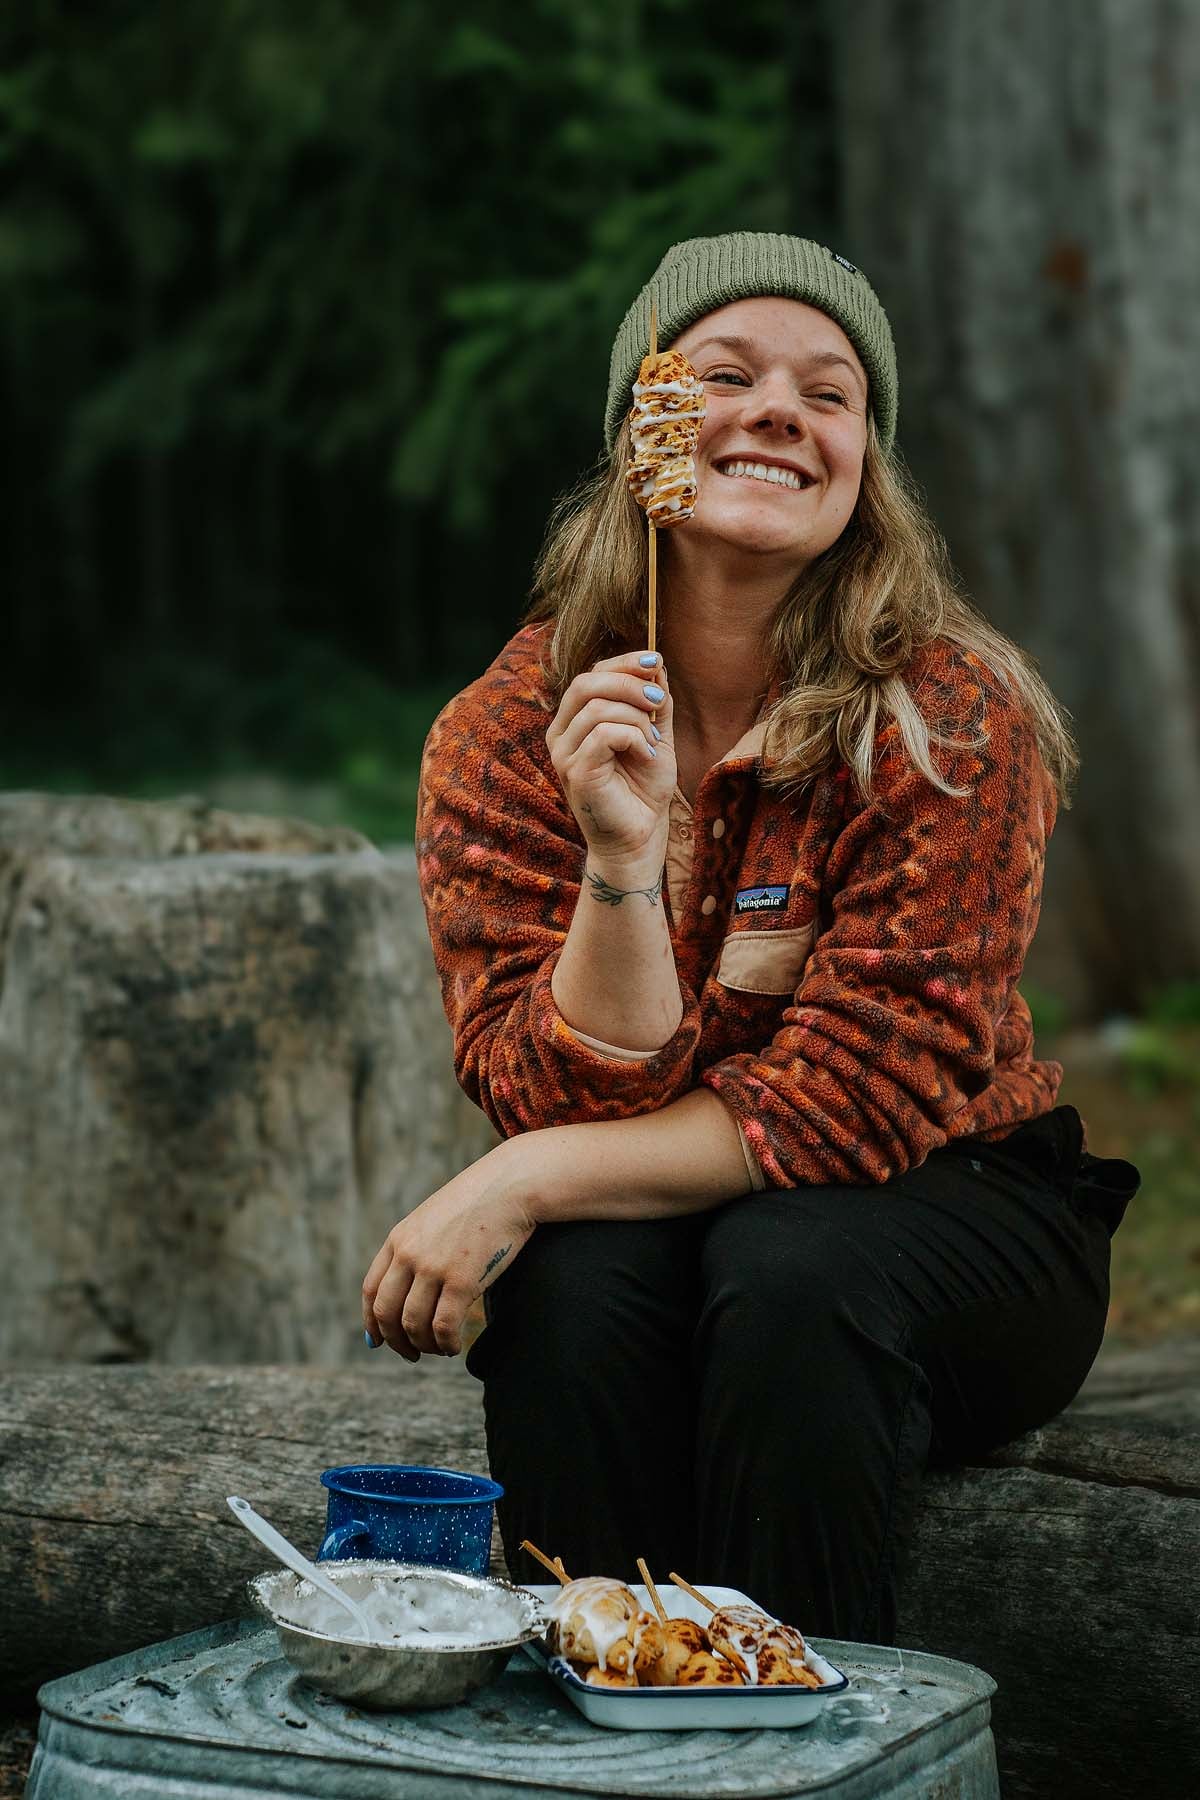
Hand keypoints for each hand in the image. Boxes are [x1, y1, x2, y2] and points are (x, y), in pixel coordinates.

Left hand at [362, 1138, 537, 1359]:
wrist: (510, 1185)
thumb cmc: (479, 1202)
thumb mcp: (435, 1218)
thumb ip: (418, 1247)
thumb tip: (412, 1285)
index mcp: (399, 1238)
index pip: (371, 1291)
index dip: (372, 1322)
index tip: (380, 1341)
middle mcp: (409, 1254)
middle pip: (386, 1313)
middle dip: (396, 1342)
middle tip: (412, 1354)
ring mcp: (433, 1267)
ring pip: (413, 1324)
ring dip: (424, 1346)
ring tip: (440, 1348)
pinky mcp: (461, 1280)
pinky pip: (443, 1327)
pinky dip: (446, 1344)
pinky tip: (455, 1347)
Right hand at [545, 651, 675, 868]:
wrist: (639, 837)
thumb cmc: (643, 789)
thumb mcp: (655, 735)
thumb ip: (654, 702)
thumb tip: (656, 664)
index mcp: (575, 721)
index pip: (591, 675)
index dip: (623, 663)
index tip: (656, 663)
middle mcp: (561, 734)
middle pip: (586, 682)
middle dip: (629, 684)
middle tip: (659, 701)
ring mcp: (563, 754)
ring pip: (597, 707)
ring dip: (637, 718)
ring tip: (654, 741)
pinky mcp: (574, 771)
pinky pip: (603, 733)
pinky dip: (634, 737)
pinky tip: (647, 755)